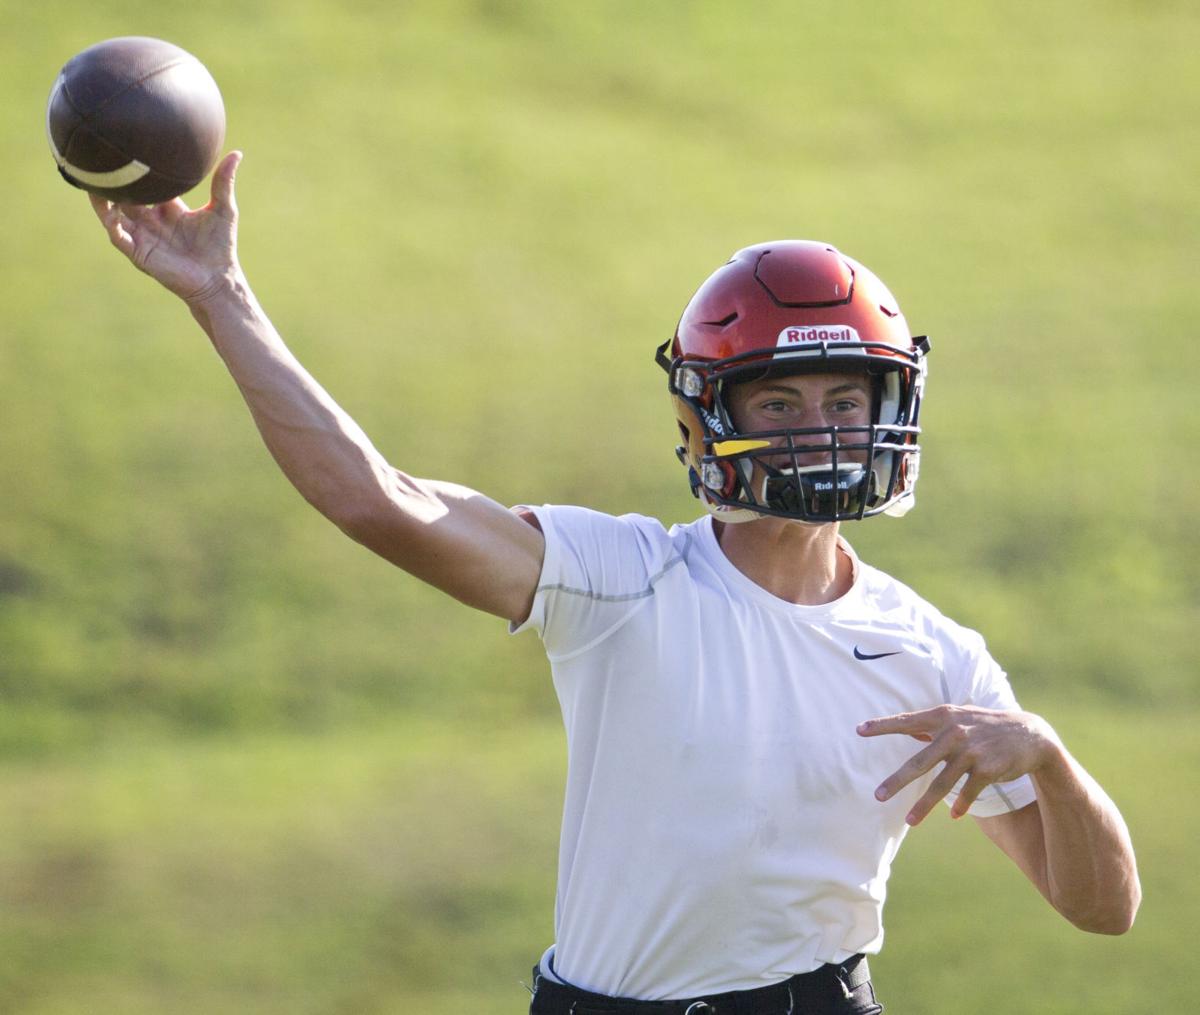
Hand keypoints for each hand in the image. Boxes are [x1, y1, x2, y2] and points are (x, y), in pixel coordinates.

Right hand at [89, 151, 242, 303]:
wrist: (217, 279)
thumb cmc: (220, 246)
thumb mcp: (223, 209)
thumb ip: (223, 182)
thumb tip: (236, 153)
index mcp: (167, 208)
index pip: (146, 183)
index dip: (136, 168)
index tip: (128, 144)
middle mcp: (150, 220)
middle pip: (124, 194)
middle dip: (113, 178)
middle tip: (100, 153)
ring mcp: (142, 236)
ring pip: (113, 212)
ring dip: (102, 196)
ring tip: (92, 176)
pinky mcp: (138, 252)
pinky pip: (117, 234)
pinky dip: (109, 221)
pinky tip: (104, 206)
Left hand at [857, 705, 1058, 824]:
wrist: (1029, 734)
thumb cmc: (985, 725)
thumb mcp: (959, 717)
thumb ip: (933, 724)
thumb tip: (907, 728)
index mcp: (943, 716)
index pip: (906, 721)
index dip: (882, 725)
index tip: (859, 730)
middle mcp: (954, 733)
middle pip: (919, 762)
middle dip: (897, 781)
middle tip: (878, 796)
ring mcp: (970, 752)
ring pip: (941, 784)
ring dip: (925, 806)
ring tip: (910, 821)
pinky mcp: (986, 769)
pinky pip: (967, 792)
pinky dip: (960, 804)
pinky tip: (952, 815)